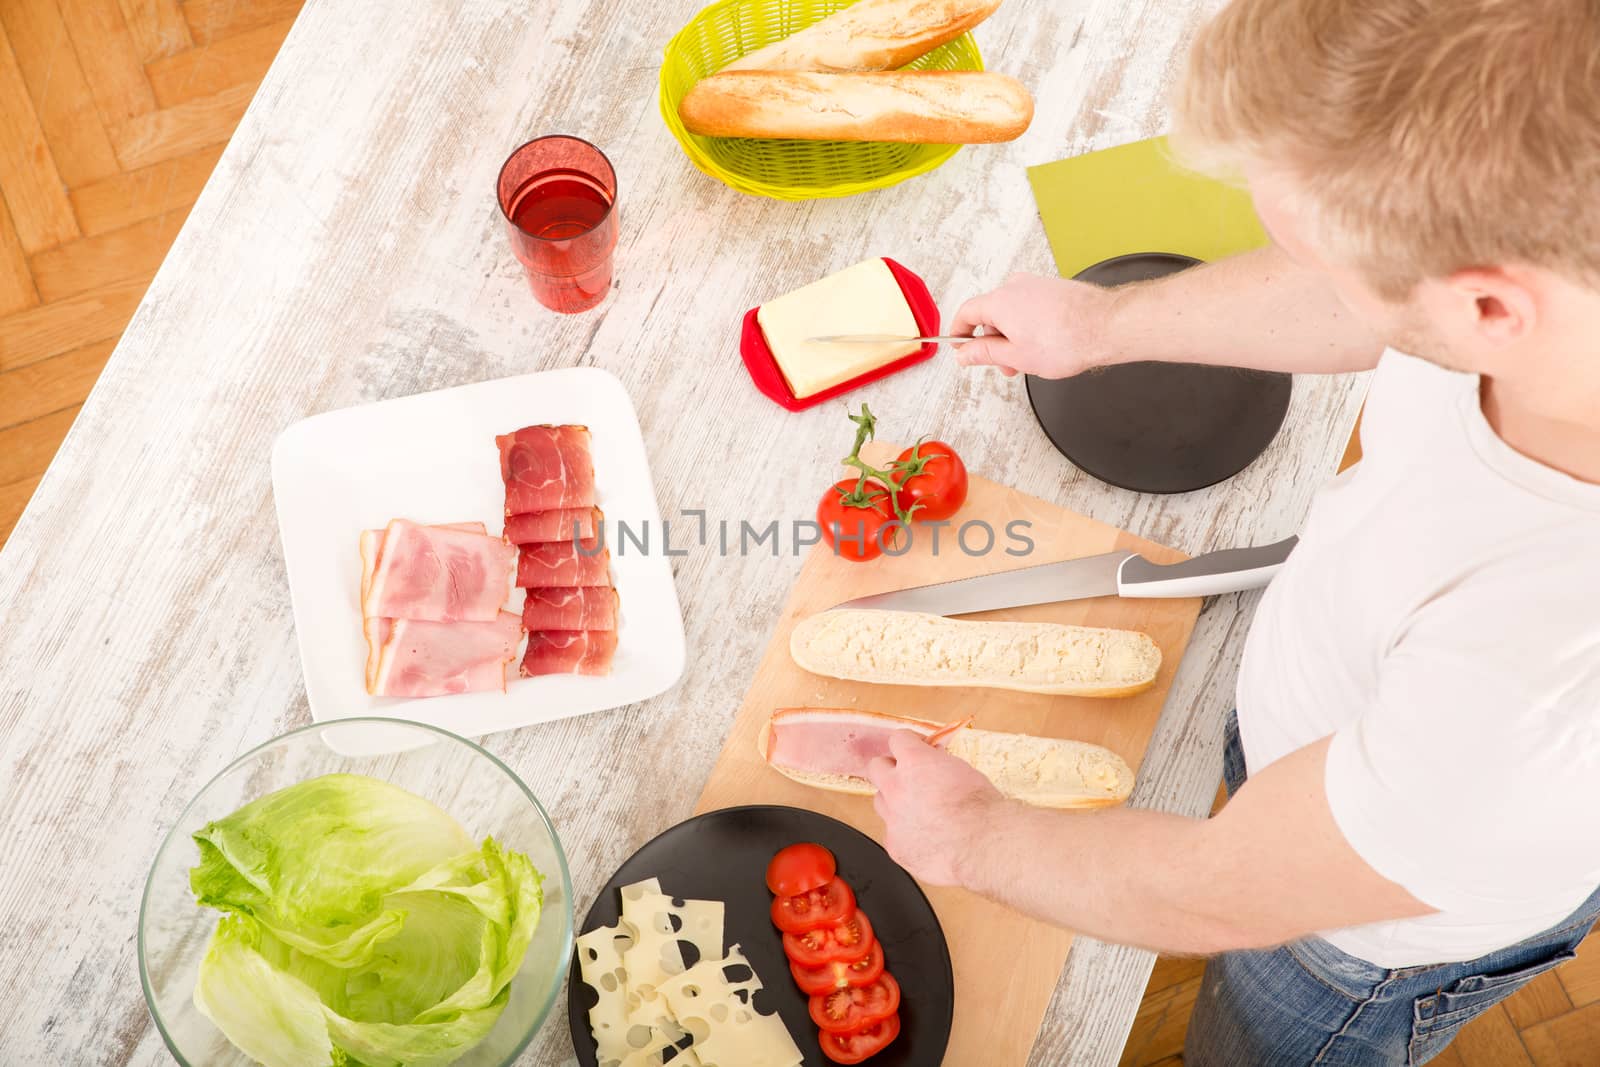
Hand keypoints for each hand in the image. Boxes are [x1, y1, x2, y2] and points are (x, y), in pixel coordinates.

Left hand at [864, 731, 1006, 886]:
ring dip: (894, 802)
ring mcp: (893, 818)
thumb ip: (940, 765)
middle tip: (907, 776)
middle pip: (876, 767)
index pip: (898, 739)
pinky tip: (924, 837)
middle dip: (890, 769)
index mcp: (915, 762)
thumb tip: (936, 764)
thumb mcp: (965, 771)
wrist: (984, 845)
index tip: (915, 747)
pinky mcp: (895, 845)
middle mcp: (897, 787)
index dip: (909, 743)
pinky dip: (904, 833)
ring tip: (918, 810)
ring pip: (880, 802)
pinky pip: (892, 833)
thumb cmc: (982, 809)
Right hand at [950, 272, 1117, 377]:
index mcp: (1000, 301)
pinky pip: (1030, 307)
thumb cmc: (1067, 340)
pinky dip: (1030, 326)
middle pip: (991, 314)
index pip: (966, 313)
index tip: (961, 347)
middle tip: (1007, 366)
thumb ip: (984, 353)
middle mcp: (1015, 287)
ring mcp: (1036, 285)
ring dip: (1014, 336)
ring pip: (1012, 312)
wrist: (1106, 326)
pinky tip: (1046, 344)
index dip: (959, 333)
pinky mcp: (1053, 288)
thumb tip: (964, 353)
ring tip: (1032, 359)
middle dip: (994, 342)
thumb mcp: (1015, 356)